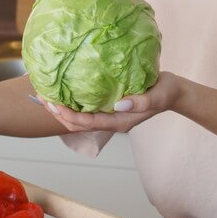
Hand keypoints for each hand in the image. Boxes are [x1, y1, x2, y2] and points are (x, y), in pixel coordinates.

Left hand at [42, 71, 183, 133]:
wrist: (174, 93)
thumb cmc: (166, 93)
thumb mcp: (157, 96)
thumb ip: (140, 101)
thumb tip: (119, 104)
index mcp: (119, 122)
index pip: (88, 122)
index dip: (68, 115)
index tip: (54, 105)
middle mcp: (111, 121)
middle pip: (78, 125)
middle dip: (58, 115)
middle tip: (42, 100)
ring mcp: (110, 115)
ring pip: (80, 119)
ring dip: (62, 111)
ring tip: (47, 98)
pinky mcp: (110, 107)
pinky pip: (87, 109)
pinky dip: (73, 104)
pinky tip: (65, 92)